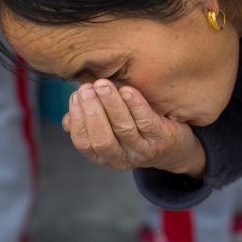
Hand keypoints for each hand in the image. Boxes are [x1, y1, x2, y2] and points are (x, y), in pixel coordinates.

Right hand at [62, 79, 206, 178]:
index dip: (78, 120)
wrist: (175, 148)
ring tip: (102, 84)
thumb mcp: (110, 132)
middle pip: (103, 139)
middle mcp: (122, 158)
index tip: (75, 96)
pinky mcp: (162, 139)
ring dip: (111, 105)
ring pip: (124, 128)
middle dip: (92, 112)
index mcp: (103, 156)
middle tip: (86, 88)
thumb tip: (66, 121)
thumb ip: (90, 123)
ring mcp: (143, 150)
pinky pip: (147, 122)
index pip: (84, 143)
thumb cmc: (135, 132)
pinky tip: (127, 90)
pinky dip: (136, 106)